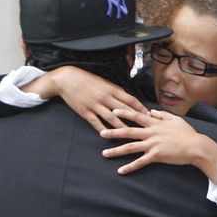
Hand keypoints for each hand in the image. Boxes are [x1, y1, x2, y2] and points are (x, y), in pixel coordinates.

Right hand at [23, 66, 147, 131]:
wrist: (67, 79)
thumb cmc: (87, 79)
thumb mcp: (103, 82)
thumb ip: (115, 90)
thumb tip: (127, 98)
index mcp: (111, 89)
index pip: (130, 99)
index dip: (140, 107)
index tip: (149, 114)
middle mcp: (105, 97)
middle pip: (124, 110)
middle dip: (136, 119)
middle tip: (146, 128)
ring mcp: (95, 105)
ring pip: (112, 119)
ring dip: (122, 128)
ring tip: (131, 136)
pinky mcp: (85, 112)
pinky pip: (97, 123)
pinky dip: (103, 130)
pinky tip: (109, 136)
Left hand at [100, 108, 216, 178]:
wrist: (196, 146)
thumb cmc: (187, 133)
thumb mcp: (175, 120)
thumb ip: (162, 115)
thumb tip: (151, 111)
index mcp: (155, 123)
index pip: (136, 116)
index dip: (124, 113)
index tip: (113, 111)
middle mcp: (151, 133)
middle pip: (128, 131)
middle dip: (113, 132)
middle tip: (100, 132)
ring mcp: (153, 145)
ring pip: (130, 147)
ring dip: (116, 151)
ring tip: (104, 154)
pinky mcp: (156, 156)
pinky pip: (140, 162)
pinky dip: (130, 167)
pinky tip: (120, 171)